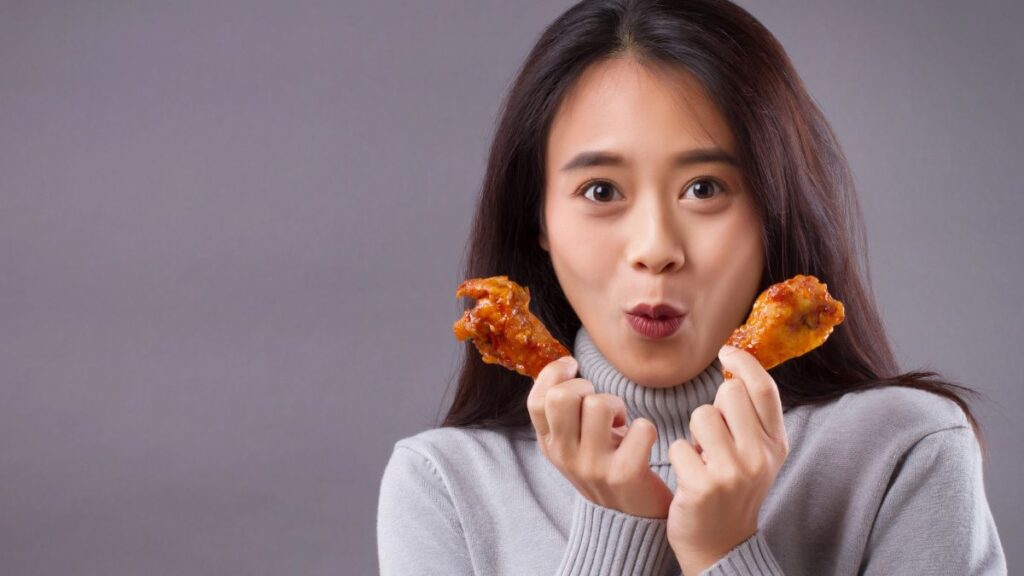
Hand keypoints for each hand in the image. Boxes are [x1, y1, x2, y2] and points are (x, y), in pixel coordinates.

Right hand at [527, 356, 673, 518]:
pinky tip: (639, 442)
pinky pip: (639, 427)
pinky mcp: (625, 474)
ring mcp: (593, 466)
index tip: (573, 369)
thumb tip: (563, 364)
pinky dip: (645, 429)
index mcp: (549, 444)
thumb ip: (562, 411)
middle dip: (587, 387)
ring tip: (619, 423)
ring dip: (617, 405)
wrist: (628, 522)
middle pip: (562, 396)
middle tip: (598, 404)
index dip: (555, 374)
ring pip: (599, 405)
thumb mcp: (571, 443)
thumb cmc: (603, 466)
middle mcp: (565, 456)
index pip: (537, 399)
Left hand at [666, 345, 789, 574]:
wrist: (721, 544)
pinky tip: (689, 478)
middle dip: (712, 408)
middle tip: (712, 438)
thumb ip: (750, 415)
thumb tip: (733, 366)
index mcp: (777, 445)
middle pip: (728, 395)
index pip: (764, 389)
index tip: (726, 352)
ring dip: (693, 434)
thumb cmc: (733, 488)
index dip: (744, 363)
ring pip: (700, 416)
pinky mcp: (703, 486)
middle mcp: (760, 457)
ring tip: (701, 459)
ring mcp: (733, 473)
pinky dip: (678, 459)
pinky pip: (678, 446)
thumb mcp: (757, 453)